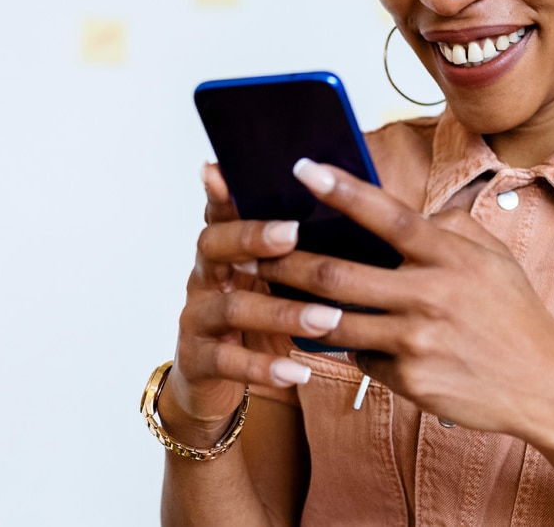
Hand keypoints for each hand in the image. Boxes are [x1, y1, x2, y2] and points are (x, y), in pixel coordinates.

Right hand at [157, 164, 343, 445]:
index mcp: (226, 248)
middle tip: (292, 233)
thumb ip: (301, 249)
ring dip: (282, 311)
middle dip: (253, 237)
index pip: (222, 211)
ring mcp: (197, 317)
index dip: (222, 192)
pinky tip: (299, 371)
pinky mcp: (198, 359)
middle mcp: (205, 275)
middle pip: (215, 245)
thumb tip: (356, 213)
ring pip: (233, 306)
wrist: (217, 383)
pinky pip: (229, 361)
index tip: (225, 170)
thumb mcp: (276, 279)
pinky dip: (265, 366)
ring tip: (327, 318)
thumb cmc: (263, 316)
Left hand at [256, 159, 553, 440]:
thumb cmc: (516, 314)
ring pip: (336, 322)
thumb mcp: (495, 258)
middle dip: (288, 263)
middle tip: (254, 250)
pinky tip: (353, 342)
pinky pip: (364, 358)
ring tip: (271, 296)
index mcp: (451, 256)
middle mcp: (431, 294)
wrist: (546, 385)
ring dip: (298, 310)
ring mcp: (418, 340)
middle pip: (339, 275)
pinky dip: (355, 348)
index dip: (341, 190)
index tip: (302, 168)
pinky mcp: (411, 379)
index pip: (387, 215)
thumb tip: (407, 213)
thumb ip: (451, 228)